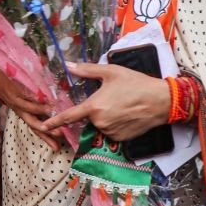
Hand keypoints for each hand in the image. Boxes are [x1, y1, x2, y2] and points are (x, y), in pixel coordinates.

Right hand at [0, 70, 63, 150]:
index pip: (29, 102)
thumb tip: (44, 60)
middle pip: (31, 119)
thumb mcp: (17, 68)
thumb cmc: (9, 71)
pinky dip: (43, 134)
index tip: (54, 107)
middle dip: (46, 126)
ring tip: (57, 146)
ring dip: (45, 136)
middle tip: (59, 131)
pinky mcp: (22, 114)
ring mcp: (20, 111)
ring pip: (33, 125)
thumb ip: (32, 66)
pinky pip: (33, 125)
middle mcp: (17, 105)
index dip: (40, 106)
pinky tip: (54, 143)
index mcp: (15, 93)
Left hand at [41, 62, 170, 141]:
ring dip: (107, 116)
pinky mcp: (121, 139)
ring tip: (123, 105)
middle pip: (90, 116)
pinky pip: (112, 132)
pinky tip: (127, 115)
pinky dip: (116, 124)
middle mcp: (100, 122)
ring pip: (101, 124)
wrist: (161, 101)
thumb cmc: (135, 83)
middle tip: (114, 97)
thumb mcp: (110, 72)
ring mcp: (111, 132)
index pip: (69, 116)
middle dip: (97, 108)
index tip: (44, 125)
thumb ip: (87, 70)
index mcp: (94, 106)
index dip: (54, 121)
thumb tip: (69, 66)